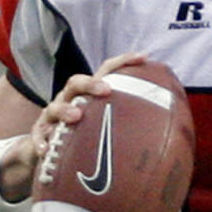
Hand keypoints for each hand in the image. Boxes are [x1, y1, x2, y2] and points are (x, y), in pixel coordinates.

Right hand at [0, 52, 146, 201]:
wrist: (47, 154)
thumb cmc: (84, 136)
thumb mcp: (105, 126)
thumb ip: (132, 122)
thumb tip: (174, 129)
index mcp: (89, 95)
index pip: (106, 72)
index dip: (123, 62)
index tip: (143, 57)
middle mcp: (69, 101)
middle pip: (76, 82)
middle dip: (91, 83)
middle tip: (106, 90)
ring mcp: (51, 119)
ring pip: (53, 107)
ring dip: (65, 110)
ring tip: (76, 116)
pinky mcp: (38, 137)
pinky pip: (37, 139)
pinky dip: (40, 143)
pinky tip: (46, 151)